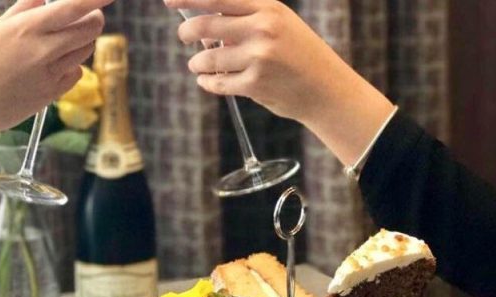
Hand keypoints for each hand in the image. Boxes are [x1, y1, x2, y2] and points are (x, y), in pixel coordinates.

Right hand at [0, 0, 112, 136]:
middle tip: (91, 16)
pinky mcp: (54, 93)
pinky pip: (76, 74)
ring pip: (85, 51)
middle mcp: (44, 49)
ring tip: (69, 39)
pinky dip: (73, 65)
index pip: (73, 8)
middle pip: (89, 30)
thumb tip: (42, 0)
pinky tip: (58, 64)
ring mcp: (52, 73)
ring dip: (84, 41)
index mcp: (27, 28)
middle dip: (95, 19)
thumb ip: (22, 12)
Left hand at [165, 0, 331, 123]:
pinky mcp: (254, 84)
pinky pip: (216, 82)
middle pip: (205, 25)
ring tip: (197, 65)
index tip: (169, 1)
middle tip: (183, 38)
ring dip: (196, 63)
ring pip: (207, 58)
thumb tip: (204, 26)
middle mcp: (262, 29)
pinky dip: (206, 82)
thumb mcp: (280, 24)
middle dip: (186, 33)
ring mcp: (258, 58)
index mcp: (268, 8)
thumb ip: (246, 20)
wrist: (326, 89)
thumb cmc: (299, 55)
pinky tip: (207, 81)